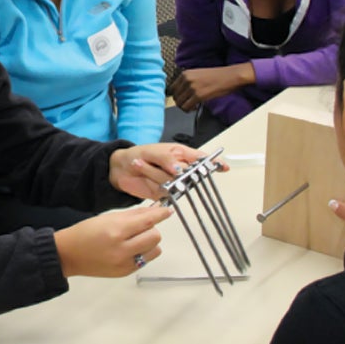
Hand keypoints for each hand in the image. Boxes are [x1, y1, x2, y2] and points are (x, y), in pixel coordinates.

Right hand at [54, 206, 171, 277]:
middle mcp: (122, 249)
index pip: (147, 221)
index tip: (168, 211)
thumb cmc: (86, 233)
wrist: (69, 255)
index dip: (160, 215)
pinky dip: (142, 252)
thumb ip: (134, 215)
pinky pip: (145, 260)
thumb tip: (154, 210)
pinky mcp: (125, 273)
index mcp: (117, 231)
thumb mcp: (109, 217)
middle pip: (154, 237)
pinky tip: (129, 249)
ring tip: (135, 239)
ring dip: (149, 242)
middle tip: (141, 226)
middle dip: (151, 229)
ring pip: (154, 250)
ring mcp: (124, 263)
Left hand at [109, 143, 226, 200]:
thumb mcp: (153, 151)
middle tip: (164, 166)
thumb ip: (167, 159)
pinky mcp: (164, 193)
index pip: (202, 159)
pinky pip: (164, 191)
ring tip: (141, 164)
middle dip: (175, 171)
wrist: (121, 168)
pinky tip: (143, 173)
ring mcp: (173, 182)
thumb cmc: (139, 153)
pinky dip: (152, 182)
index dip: (214, 164)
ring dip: (155, 173)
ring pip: (174, 182)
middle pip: (189, 174)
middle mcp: (180, 168)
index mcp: (182, 154)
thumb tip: (180, 168)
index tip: (223, 167)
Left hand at [170, 63, 255, 111]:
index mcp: (185, 73)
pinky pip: (187, 107)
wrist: (230, 76)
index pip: (172, 88)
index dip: (177, 96)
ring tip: (193, 106)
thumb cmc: (217, 76)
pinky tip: (196, 107)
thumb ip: (188, 81)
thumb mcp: (198, 74)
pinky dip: (189, 110)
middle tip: (188, 104)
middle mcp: (186, 79)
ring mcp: (192, 87)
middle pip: (175, 97)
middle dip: (181, 103)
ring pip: (179, 103)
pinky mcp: (198, 95)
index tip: (183, 99)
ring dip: (185, 107)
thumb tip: (182, 93)